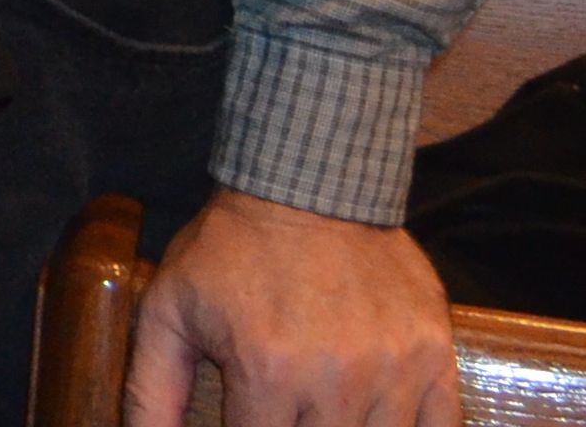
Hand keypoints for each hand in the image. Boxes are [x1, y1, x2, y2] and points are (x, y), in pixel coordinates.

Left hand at [126, 191, 455, 426]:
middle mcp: (337, 379)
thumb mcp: (168, 311)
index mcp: (268, 373)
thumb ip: (152, 392)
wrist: (307, 182)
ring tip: (320, 410)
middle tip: (286, 412)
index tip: (245, 421)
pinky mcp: (434, 354)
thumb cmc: (230, 250)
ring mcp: (394, 369)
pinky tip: (377, 419)